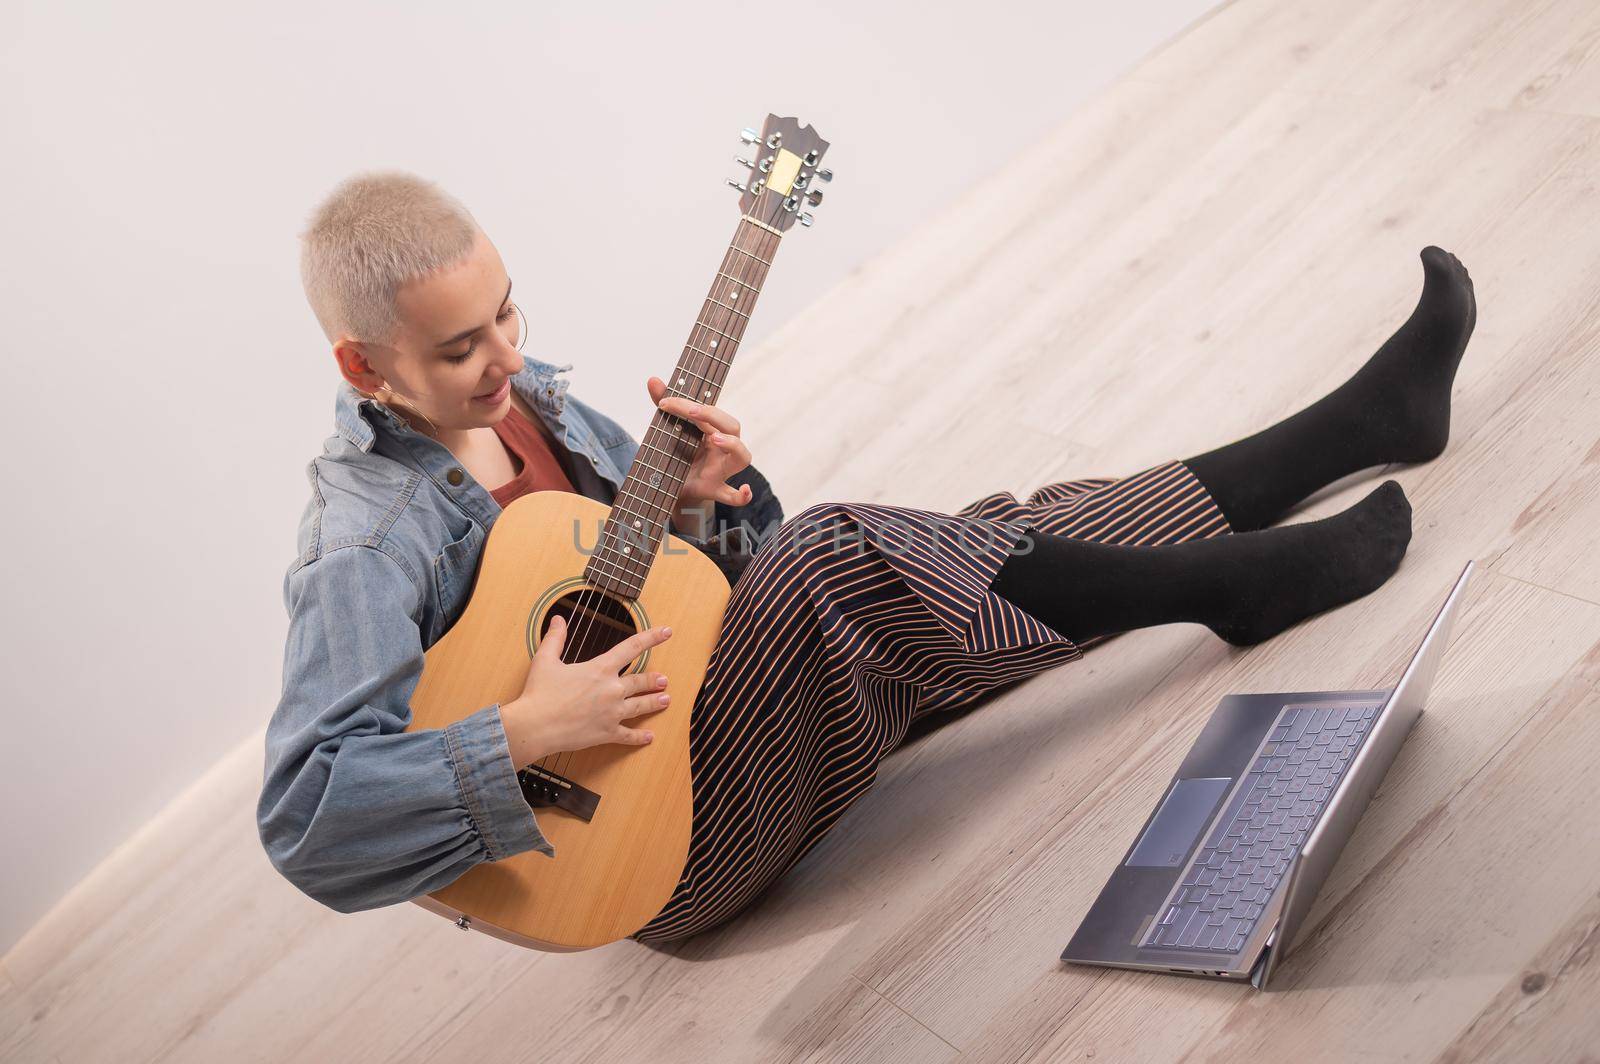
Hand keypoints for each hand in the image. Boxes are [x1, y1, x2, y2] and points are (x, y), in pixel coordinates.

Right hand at [501, 617, 674, 764]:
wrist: (535, 726)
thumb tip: (558, 619)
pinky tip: (648, 737)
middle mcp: (612, 690)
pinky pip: (628, 735)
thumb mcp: (545, 660)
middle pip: (641, 681)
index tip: (666, 632)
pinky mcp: (607, 733)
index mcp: (601, 669)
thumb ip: (555, 638)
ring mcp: (612, 712)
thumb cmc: (539, 693)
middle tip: (663, 680)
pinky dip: (639, 737)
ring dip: (655, 703)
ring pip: (641, 706)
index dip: (652, 637)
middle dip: (654, 680)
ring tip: (666, 700)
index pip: (632, 647)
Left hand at [647, 377, 753, 538]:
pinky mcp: (715, 490)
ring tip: (716, 439)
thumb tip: (652, 379)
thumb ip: (665, 406)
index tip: (665, 402)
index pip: (710, 412)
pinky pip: (735, 496)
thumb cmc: (678, 457)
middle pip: (732, 427)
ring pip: (742, 456)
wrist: (676, 488)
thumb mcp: (669, 432)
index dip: (689, 403)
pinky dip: (743, 495)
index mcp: (712, 430)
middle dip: (714, 417)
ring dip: (733, 445)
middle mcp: (722, 448)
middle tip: (692, 412)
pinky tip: (745, 491)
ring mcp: (722, 470)